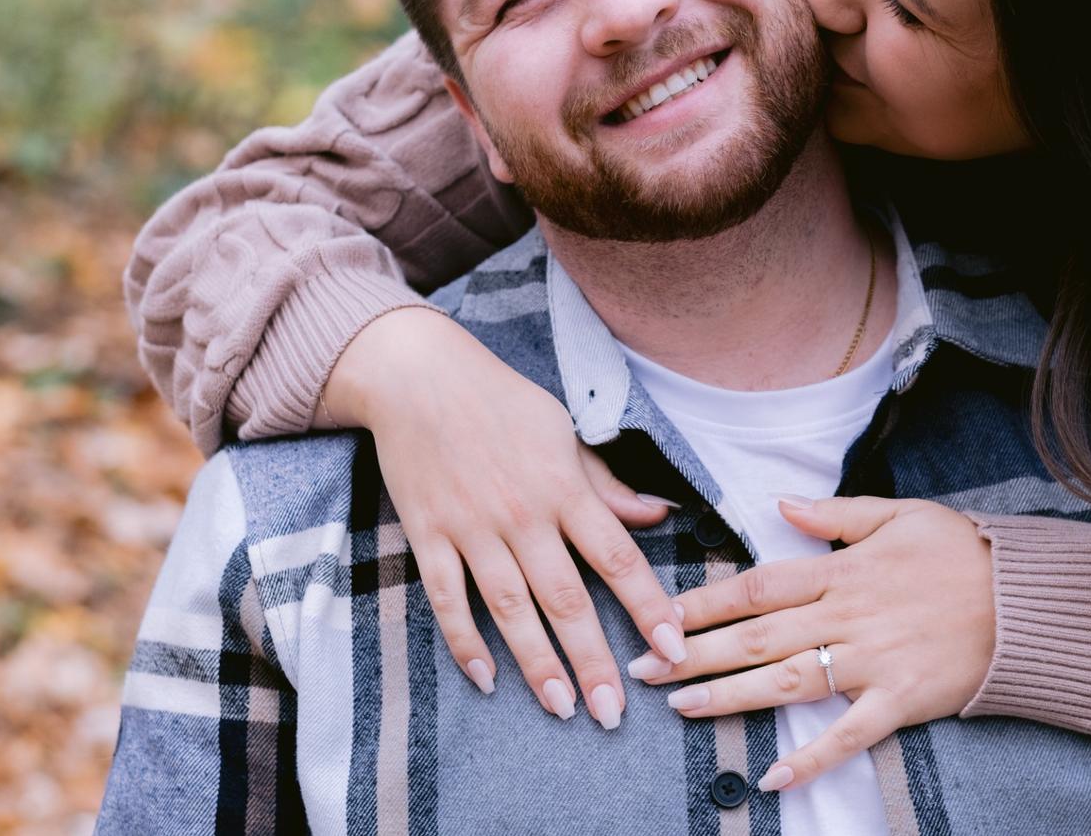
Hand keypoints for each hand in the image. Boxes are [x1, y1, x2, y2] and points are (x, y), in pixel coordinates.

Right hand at [322, 306, 686, 728]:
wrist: (418, 376)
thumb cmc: (500, 401)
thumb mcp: (564, 430)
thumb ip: (606, 484)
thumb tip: (658, 516)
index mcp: (563, 487)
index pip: (616, 558)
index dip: (647, 607)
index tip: (673, 649)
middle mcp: (522, 513)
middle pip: (565, 598)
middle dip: (593, 659)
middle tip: (614, 714)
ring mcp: (471, 527)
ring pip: (509, 609)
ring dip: (536, 664)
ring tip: (561, 709)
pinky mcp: (428, 535)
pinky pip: (447, 598)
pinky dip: (464, 641)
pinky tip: (486, 678)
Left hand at [626, 496, 994, 791]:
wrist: (1027, 600)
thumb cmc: (962, 553)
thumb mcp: (899, 514)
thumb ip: (835, 515)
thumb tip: (779, 506)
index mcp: (842, 570)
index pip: (757, 584)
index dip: (704, 602)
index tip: (660, 614)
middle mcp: (847, 615)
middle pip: (757, 636)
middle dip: (695, 653)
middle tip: (645, 670)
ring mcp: (873, 661)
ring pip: (787, 681)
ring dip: (731, 696)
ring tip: (682, 708)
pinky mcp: (900, 700)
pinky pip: (849, 734)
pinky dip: (812, 757)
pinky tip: (773, 777)